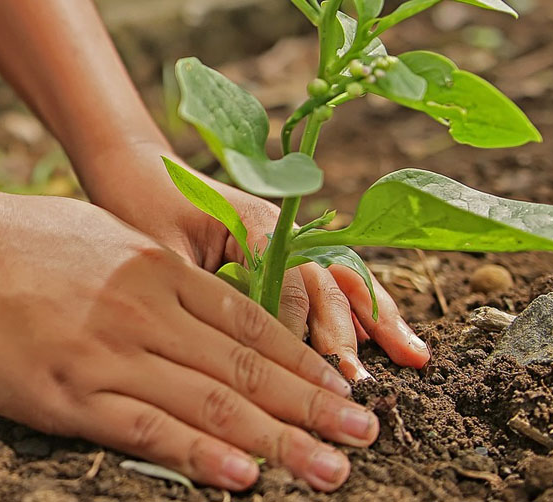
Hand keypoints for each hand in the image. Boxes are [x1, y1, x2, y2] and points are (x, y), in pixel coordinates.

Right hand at [0, 189, 376, 490]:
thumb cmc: (10, 240)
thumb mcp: (98, 238)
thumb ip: (150, 273)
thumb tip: (190, 305)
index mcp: (156, 269)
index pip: (251, 323)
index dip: (305, 360)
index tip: (345, 388)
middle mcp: (145, 308)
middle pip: (247, 366)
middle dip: (313, 404)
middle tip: (365, 434)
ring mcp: (107, 350)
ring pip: (210, 401)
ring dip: (279, 438)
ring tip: (331, 468)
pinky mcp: (66, 391)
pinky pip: (145, 428)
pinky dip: (199, 455)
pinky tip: (242, 477)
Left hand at [80, 142, 429, 379]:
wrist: (137, 169)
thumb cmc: (140, 207)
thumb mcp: (160, 251)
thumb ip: (197, 290)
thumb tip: (224, 348)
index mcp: (254, 222)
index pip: (291, 281)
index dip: (300, 329)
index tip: (305, 375)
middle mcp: (283, 228)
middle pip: (328, 282)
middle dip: (349, 334)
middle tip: (362, 385)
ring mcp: (290, 238)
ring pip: (344, 280)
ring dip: (378, 320)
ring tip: (415, 358)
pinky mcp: (286, 251)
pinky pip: (331, 281)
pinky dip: (362, 310)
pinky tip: (387, 340)